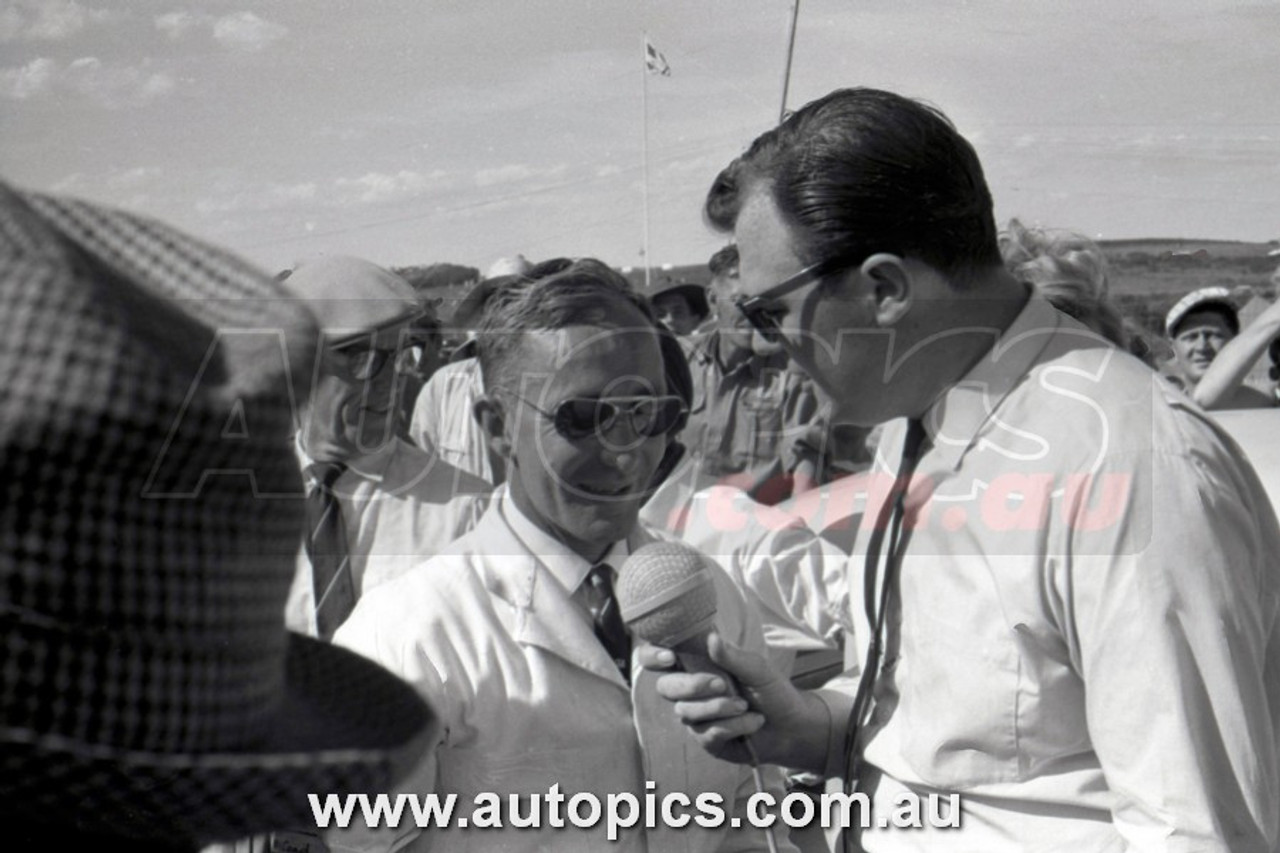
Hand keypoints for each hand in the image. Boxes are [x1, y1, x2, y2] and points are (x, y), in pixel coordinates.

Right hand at [638, 631, 832, 772]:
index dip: (652, 656)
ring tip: (745, 706)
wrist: (792, 727)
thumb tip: (711, 638)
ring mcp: (695, 717)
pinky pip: (706, 734)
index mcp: (695, 665)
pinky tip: (752, 723)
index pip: (656, 658)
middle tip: (723, 685)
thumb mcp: (757, 668)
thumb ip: (732, 656)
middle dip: (693, 686)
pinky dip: (733, 726)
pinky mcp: (706, 740)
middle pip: (665, 687)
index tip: (670, 658)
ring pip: (686, 712)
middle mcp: (689, 691)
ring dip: (720, 708)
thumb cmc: (772, 690)